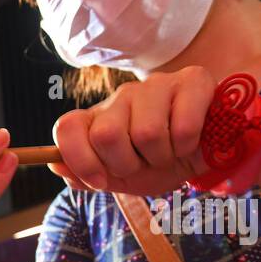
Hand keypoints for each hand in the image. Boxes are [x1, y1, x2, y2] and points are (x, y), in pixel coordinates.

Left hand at [50, 66, 214, 195]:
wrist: (204, 152)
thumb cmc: (156, 163)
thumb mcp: (118, 179)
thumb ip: (84, 175)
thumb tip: (55, 165)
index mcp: (97, 118)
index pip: (67, 128)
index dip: (80, 160)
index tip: (100, 180)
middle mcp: (121, 97)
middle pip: (107, 134)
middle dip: (127, 164)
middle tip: (143, 164)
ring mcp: (155, 85)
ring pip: (147, 132)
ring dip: (161, 157)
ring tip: (168, 153)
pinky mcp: (192, 81)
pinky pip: (183, 126)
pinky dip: (187, 146)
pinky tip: (189, 142)